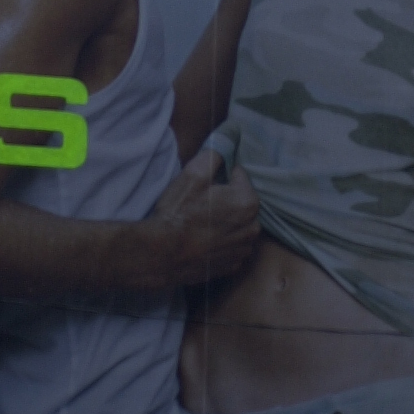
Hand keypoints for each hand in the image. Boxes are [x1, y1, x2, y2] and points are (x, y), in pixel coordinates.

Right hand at [149, 150, 260, 287]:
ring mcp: (243, 250)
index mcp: (248, 202)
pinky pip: (232, 246)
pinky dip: (223, 242)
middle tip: (202, 203)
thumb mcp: (193, 173)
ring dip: (226, 221)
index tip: (205, 185)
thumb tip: (227, 146)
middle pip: (242, 202)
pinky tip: (204, 240)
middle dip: (228, 199)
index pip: (240, 176)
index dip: (222, 176)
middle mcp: (253, 227)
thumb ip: (215, 155)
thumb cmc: (178, 213)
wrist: (161, 255)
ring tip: (202, 223)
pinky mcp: (232, 267)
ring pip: (239, 225)